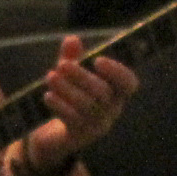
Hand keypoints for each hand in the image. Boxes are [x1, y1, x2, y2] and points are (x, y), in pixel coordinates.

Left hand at [23, 36, 139, 175]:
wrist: (57, 135)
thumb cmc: (71, 98)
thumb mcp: (69, 75)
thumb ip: (72, 57)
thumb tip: (72, 39)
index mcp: (116, 93)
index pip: (129, 84)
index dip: (117, 72)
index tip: (97, 60)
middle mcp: (111, 110)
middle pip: (103, 93)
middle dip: (82, 76)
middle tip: (62, 65)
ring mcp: (97, 125)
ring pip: (86, 106)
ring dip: (67, 89)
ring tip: (50, 76)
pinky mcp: (81, 136)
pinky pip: (73, 120)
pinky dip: (60, 106)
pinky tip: (48, 95)